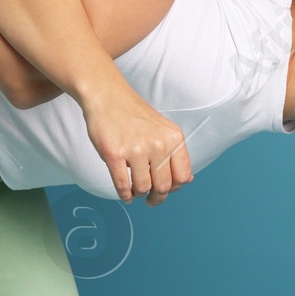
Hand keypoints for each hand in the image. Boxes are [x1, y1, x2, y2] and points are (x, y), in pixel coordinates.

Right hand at [81, 89, 192, 203]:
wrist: (107, 95)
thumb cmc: (133, 113)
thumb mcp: (163, 129)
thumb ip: (175, 153)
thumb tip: (187, 180)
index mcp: (173, 138)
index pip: (182, 176)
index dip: (174, 188)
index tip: (166, 191)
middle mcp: (158, 144)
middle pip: (163, 186)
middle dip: (156, 198)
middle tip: (151, 200)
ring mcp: (135, 149)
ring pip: (142, 187)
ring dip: (139, 194)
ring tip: (135, 191)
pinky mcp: (114, 154)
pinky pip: (122, 184)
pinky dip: (124, 194)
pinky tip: (125, 193)